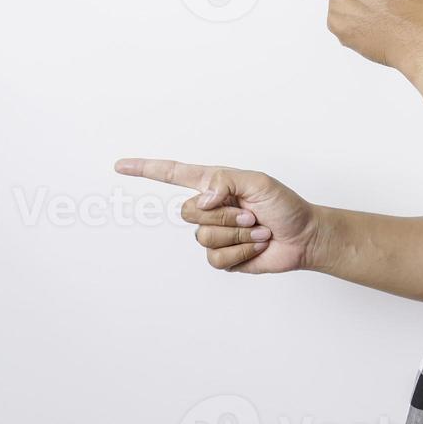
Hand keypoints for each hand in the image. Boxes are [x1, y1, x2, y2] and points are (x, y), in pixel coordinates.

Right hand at [114, 158, 325, 273]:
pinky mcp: (222, 257)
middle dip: (224, 215)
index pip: (172, 175)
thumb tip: (202, 199)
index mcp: (214, 185)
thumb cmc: (284, 205)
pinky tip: (256, 246)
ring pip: (203, 237)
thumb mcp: (258, 182)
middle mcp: (210, 208)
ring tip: (258, 230)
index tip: (120, 166)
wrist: (302, 236)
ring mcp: (214, 233)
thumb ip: (226, 182)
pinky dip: (241, 252)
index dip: (145, 170)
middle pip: (188, 212)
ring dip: (237, 235)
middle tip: (251, 214)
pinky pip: (217, 257)